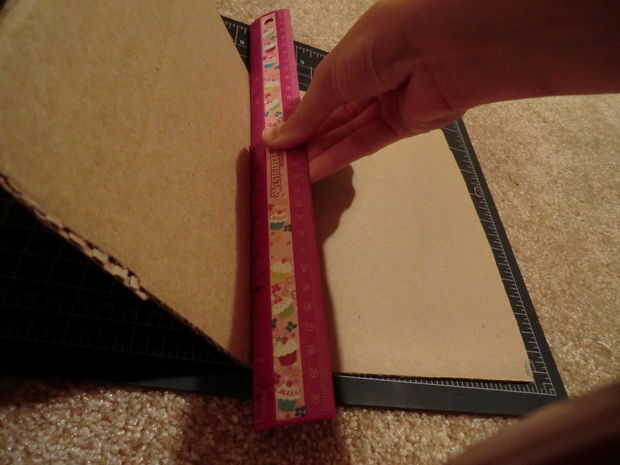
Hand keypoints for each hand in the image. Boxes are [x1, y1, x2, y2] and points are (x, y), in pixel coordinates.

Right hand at [264, 0, 463, 181]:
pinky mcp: (406, 126)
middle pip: (334, 114)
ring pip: (349, 131)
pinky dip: (341, 156)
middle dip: (307, 138)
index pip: (322, 90)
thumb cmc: (379, 46)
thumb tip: (274, 140)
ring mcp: (389, 103)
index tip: (275, 138)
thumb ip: (308, 113)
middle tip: (279, 163)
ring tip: (290, 173)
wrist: (442, 47)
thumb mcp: (334, 75)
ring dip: (320, 151)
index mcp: (354, 54)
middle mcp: (371, 78)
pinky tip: (314, 171)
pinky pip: (368, 142)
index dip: (300, 114)